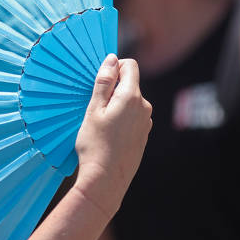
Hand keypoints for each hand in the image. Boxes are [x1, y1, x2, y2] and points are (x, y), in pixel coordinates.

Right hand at [74, 55, 151, 218]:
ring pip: (130, 101)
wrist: (106, 180)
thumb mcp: (94, 110)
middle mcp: (144, 107)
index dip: (114, 67)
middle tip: (94, 107)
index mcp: (132, 97)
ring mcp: (145, 122)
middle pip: (129, 83)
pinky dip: (120, 118)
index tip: (99, 82)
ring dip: (116, 104)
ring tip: (99, 123)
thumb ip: (104, 82)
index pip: (130, 65)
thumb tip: (112, 59)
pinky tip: (108, 134)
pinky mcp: (143, 135)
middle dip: (112, 88)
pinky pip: (132, 116)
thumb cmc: (95, 144)